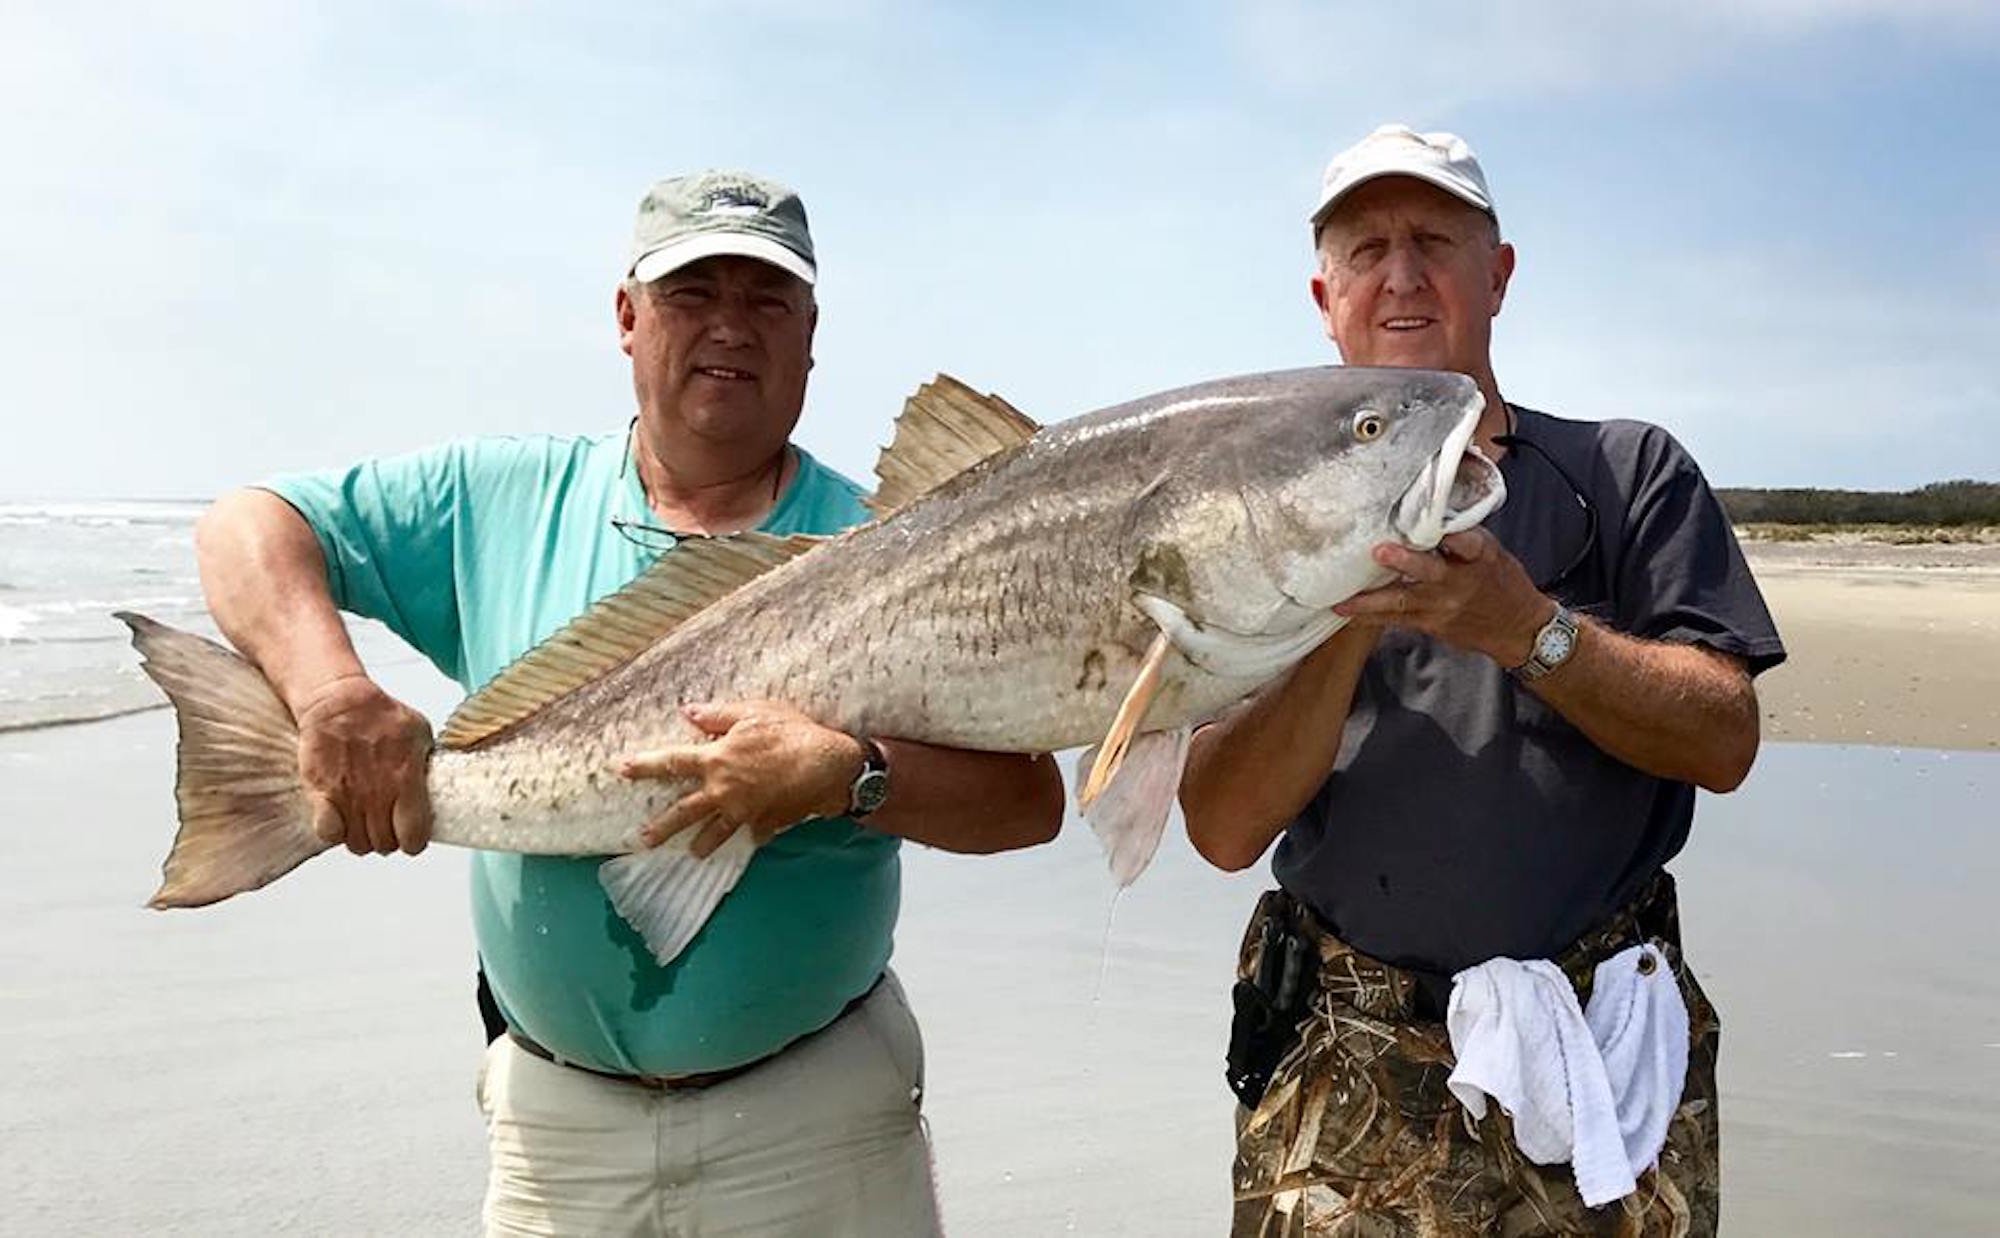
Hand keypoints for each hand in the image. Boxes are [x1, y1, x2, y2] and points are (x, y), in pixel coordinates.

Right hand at [292, 674, 434, 855]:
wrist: (339, 701)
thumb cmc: (381, 715)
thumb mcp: (421, 733)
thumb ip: (428, 764)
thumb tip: (444, 779)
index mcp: (406, 779)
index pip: (414, 835)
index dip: (415, 842)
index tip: (413, 837)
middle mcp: (377, 793)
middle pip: (385, 844)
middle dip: (389, 841)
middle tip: (388, 828)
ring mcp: (348, 795)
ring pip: (357, 843)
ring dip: (363, 838)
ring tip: (366, 824)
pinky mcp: (321, 793)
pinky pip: (328, 833)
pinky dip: (335, 832)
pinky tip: (341, 820)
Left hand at [619, 701, 865, 857]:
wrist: (830, 765)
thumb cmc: (792, 732)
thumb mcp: (754, 712)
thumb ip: (718, 715)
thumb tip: (687, 713)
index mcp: (716, 761)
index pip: (672, 762)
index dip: (644, 765)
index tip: (622, 769)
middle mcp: (724, 791)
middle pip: (685, 812)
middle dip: (662, 827)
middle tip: (643, 840)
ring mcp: (745, 812)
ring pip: (717, 832)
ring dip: (702, 844)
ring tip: (693, 852)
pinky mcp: (768, 824)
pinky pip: (756, 832)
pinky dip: (754, 833)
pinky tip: (754, 836)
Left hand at [1332, 528, 1551, 665]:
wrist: (1516, 627)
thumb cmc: (1501, 581)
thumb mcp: (1490, 551)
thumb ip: (1460, 534)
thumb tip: (1427, 511)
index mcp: (1480, 557)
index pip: (1469, 543)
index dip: (1454, 534)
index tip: (1437, 525)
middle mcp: (1460, 582)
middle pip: (1431, 572)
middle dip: (1405, 562)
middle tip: (1380, 551)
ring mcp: (1443, 607)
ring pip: (1403, 602)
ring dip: (1371, 601)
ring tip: (1344, 600)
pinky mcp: (1431, 625)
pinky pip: (1397, 620)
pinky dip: (1371, 617)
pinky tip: (1348, 613)